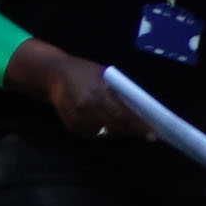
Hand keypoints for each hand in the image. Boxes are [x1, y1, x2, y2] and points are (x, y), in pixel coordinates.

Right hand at [8, 41, 143, 139]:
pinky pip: (93, 134)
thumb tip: (139, 109)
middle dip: (132, 131)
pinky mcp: (71, 126)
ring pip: (105, 133)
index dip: (138, 126)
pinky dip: (104, 132)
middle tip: (146, 133)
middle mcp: (86, 108)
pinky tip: (111, 126)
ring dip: (119, 132)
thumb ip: (119, 92)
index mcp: (97, 93)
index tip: (152, 135)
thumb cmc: (84, 71)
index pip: (122, 114)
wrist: (53, 74)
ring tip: (130, 129)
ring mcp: (77, 119)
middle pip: (115, 126)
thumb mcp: (105, 75)